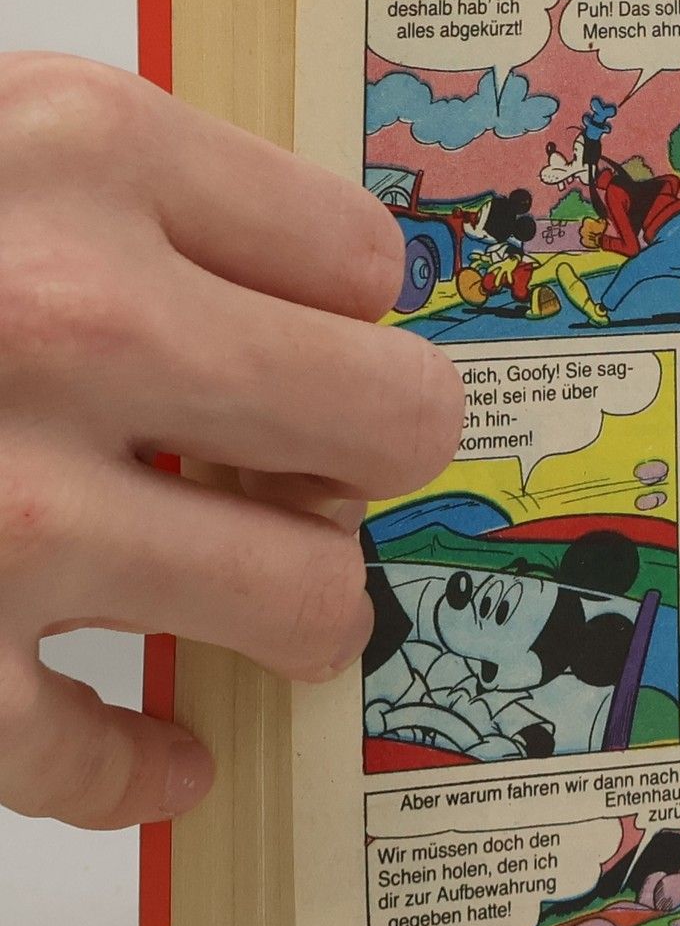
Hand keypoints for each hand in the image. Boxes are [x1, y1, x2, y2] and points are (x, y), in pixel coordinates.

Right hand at [0, 56, 464, 829]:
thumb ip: (142, 203)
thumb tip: (317, 303)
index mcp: (84, 156)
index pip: (362, 261)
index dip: (343, 316)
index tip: (310, 343)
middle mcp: (69, 321)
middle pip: (394, 419)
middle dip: (365, 460)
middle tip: (311, 473)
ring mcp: (0, 503)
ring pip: (305, 599)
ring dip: (293, 614)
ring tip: (247, 603)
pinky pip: (99, 757)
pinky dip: (137, 770)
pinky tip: (153, 756)